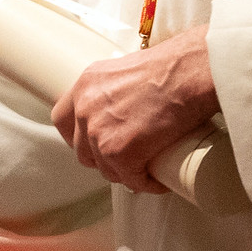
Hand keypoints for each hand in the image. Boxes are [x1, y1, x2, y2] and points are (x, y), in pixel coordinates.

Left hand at [50, 24, 217, 192]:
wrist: (188, 73)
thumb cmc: (170, 67)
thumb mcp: (127, 71)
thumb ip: (115, 91)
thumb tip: (124, 110)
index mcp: (86, 85)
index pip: (62, 119)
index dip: (77, 135)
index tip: (92, 141)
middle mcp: (85, 108)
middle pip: (82, 150)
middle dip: (102, 158)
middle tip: (124, 157)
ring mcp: (99, 132)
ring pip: (105, 169)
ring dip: (124, 172)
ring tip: (143, 169)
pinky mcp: (120, 153)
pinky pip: (131, 179)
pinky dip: (146, 183)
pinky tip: (157, 180)